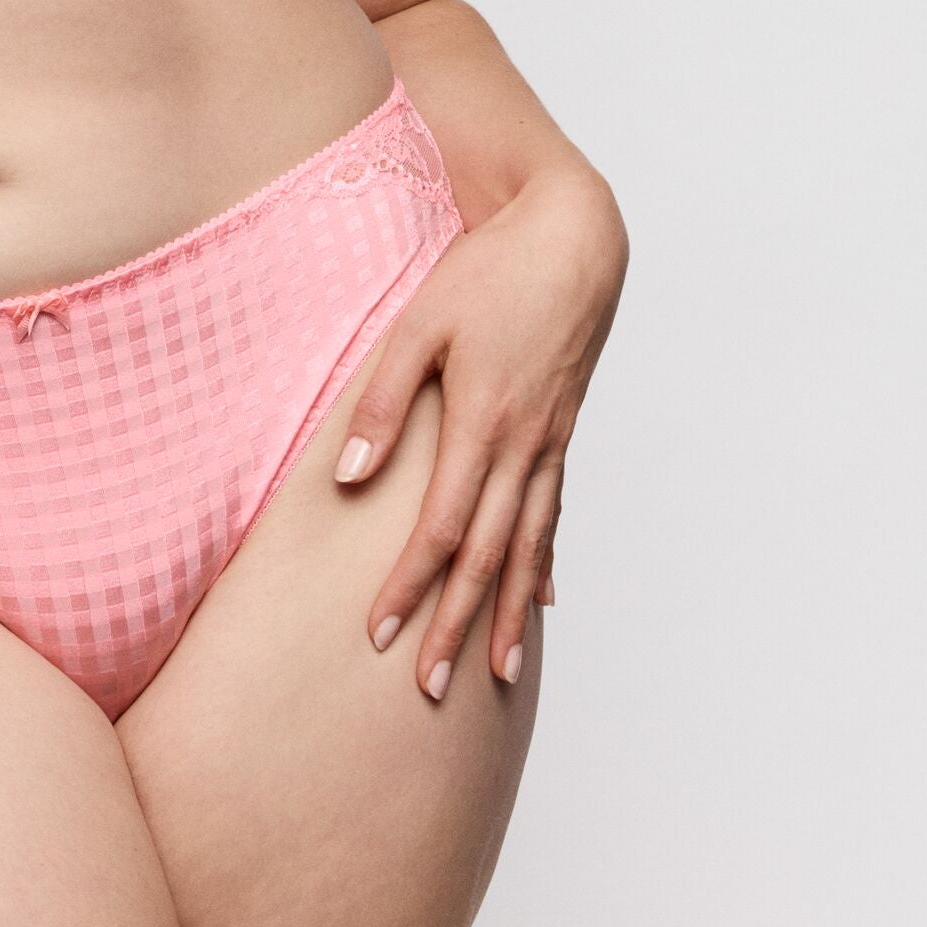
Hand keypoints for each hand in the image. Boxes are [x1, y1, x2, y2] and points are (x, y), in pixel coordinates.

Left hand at [334, 163, 625, 700]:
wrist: (575, 239)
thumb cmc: (490, 272)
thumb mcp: (420, 322)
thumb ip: (384, 401)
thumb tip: (351, 477)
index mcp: (482, 423)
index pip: (441, 528)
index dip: (410, 585)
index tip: (380, 633)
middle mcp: (523, 446)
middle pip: (487, 557)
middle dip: (455, 625)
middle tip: (431, 687)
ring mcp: (550, 444)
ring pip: (528, 547)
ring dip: (508, 615)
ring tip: (497, 676)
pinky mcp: (562, 433)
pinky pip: (554, 514)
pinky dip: (545, 562)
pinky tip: (541, 600)